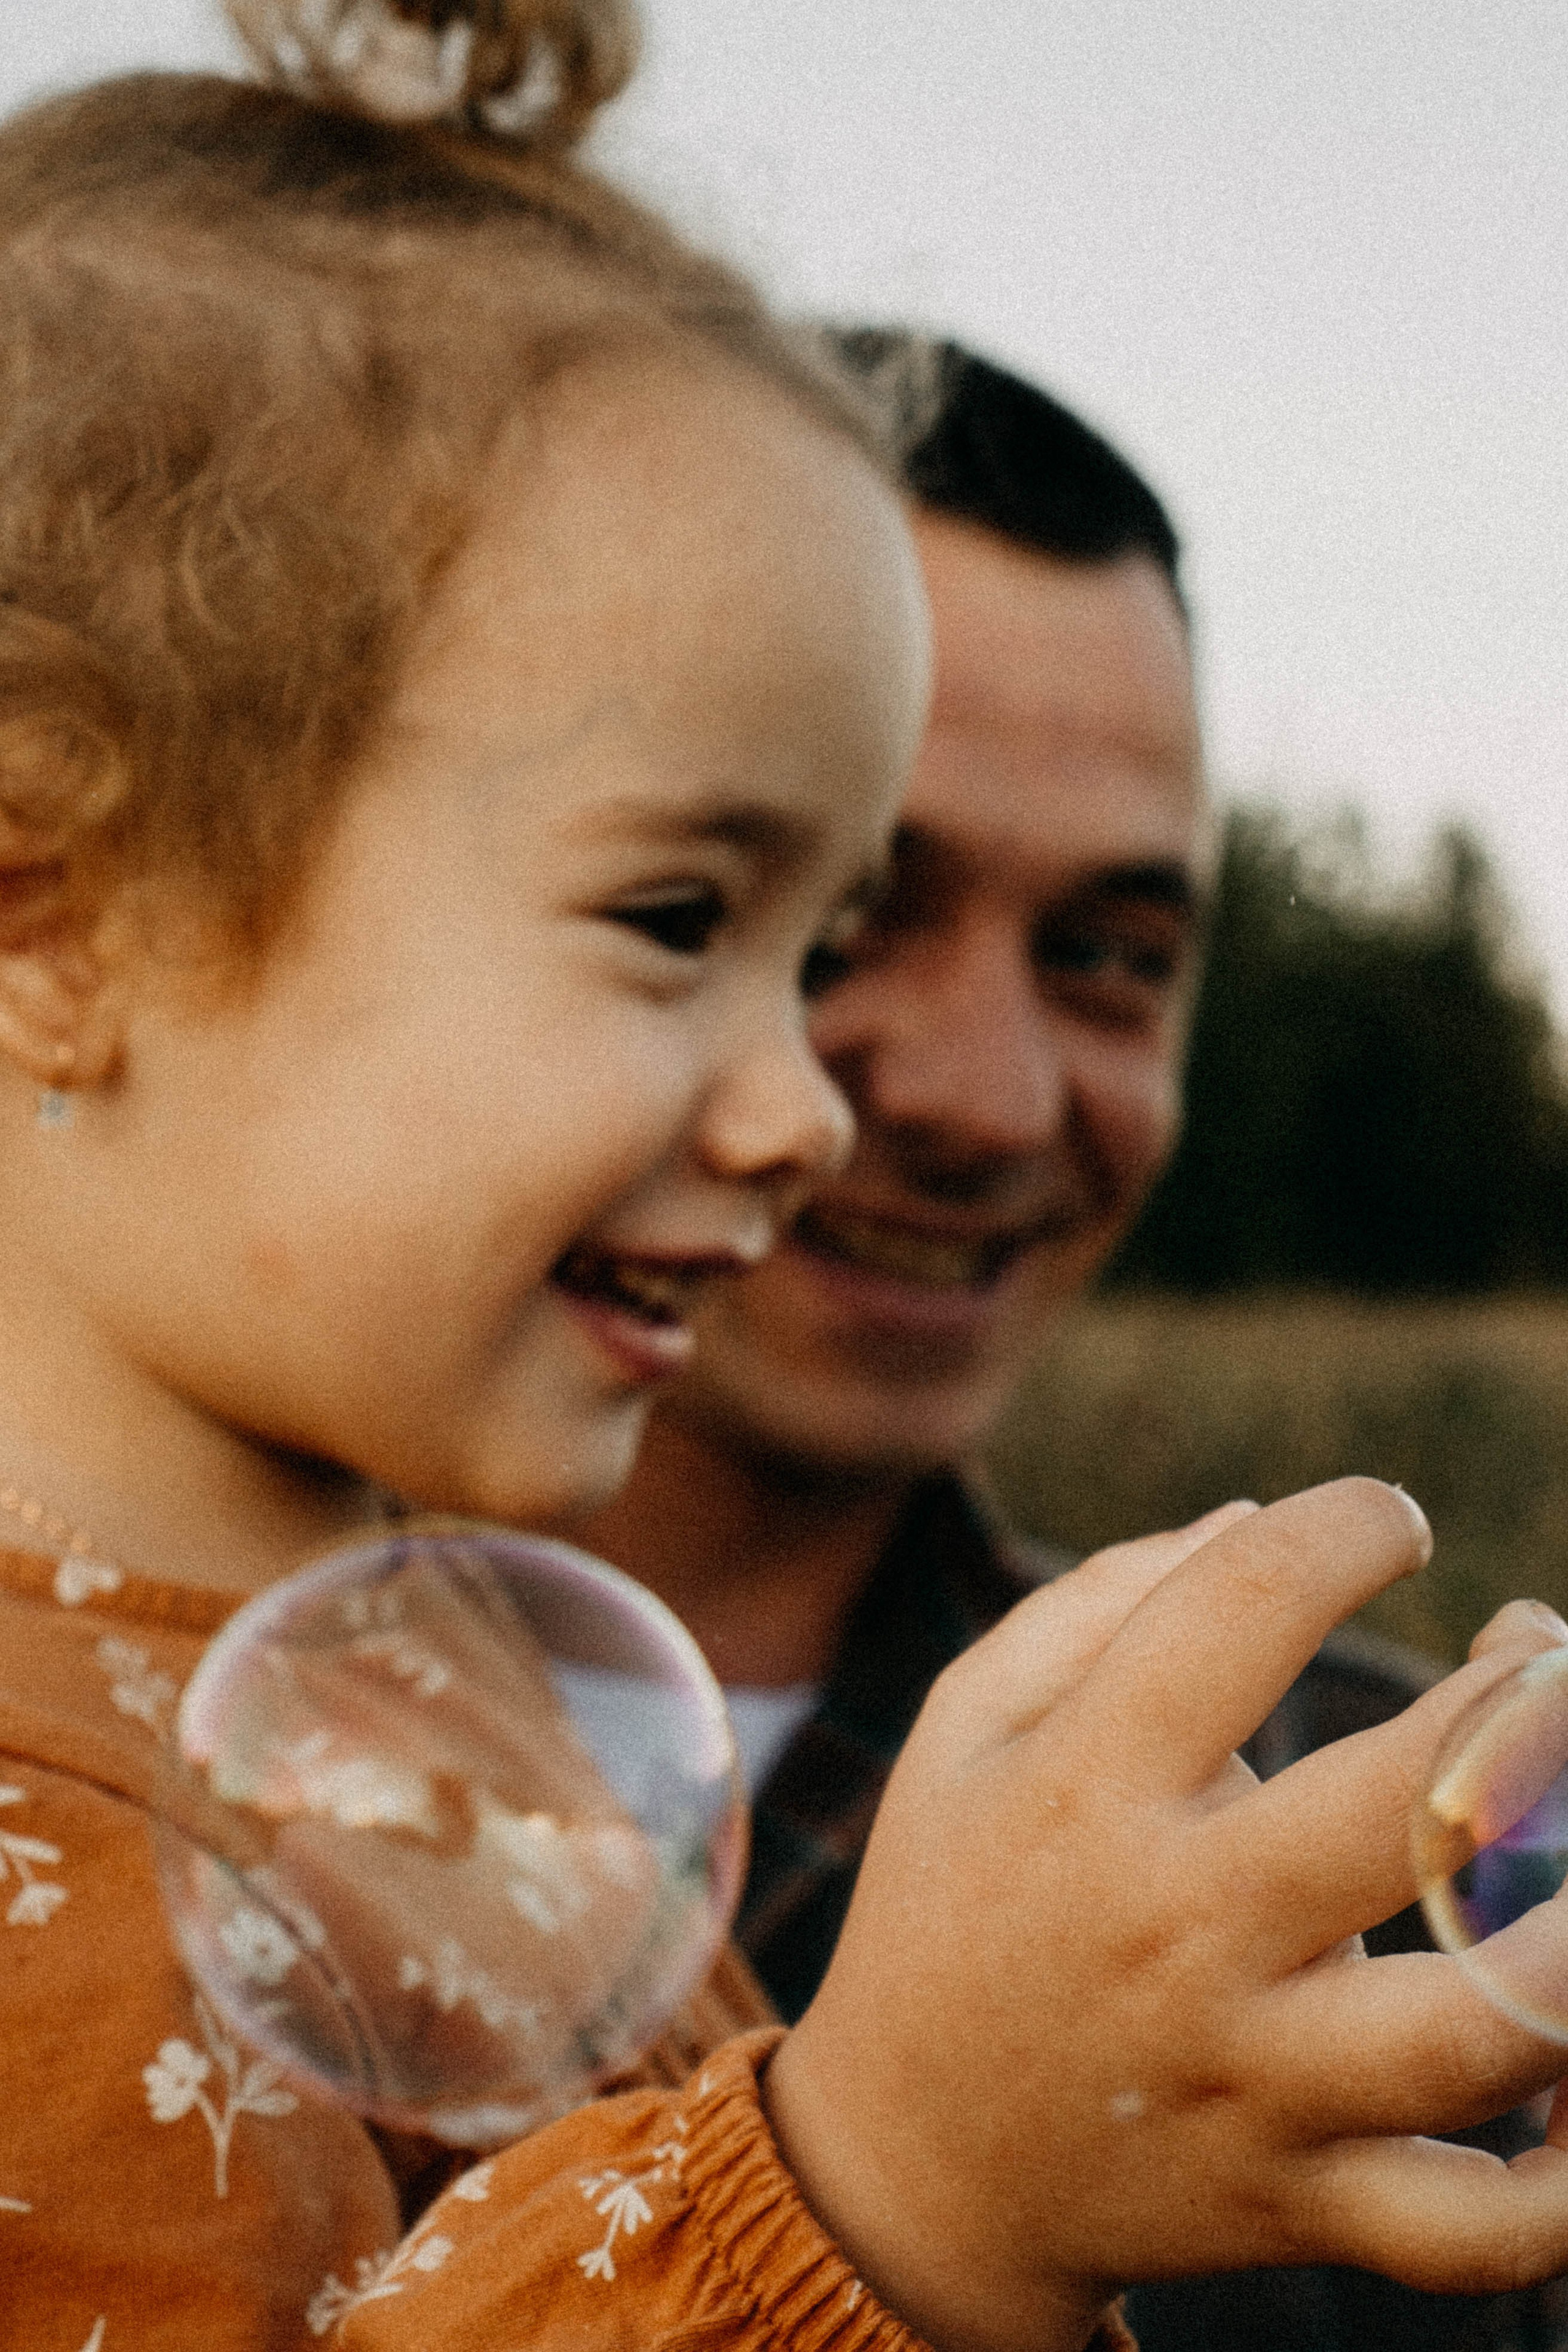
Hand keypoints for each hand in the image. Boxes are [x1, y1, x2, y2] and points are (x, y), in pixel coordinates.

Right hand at [766, 1480, 1567, 2351]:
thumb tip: (1258, 1510)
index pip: (1247, 1600)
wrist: (909, 2168)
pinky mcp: (1300, 2204)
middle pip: (1418, 1796)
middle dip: (1532, 1696)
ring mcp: (1251, 2082)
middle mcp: (1179, 1928)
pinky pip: (1481, 2234)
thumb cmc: (951, 1901)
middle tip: (1541, 1656)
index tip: (1383, 1523)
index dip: (1347, 1525)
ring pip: (1487, 2023)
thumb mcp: (963, 1724)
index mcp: (1087, 1786)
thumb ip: (1094, 1600)